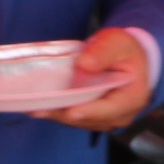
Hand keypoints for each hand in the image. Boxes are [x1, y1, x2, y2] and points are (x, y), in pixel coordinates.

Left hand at [39, 28, 154, 131]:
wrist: (128, 60)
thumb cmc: (125, 50)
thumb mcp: (119, 42)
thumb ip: (104, 51)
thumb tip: (84, 65)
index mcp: (131, 98)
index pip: (109, 109)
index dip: (89, 111)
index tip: (70, 111)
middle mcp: (119, 115)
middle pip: (88, 118)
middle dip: (63, 113)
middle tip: (38, 108)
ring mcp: (104, 119)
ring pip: (77, 121)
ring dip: (56, 114)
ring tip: (32, 108)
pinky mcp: (91, 118)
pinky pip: (73, 117)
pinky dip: (56, 111)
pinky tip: (37, 106)